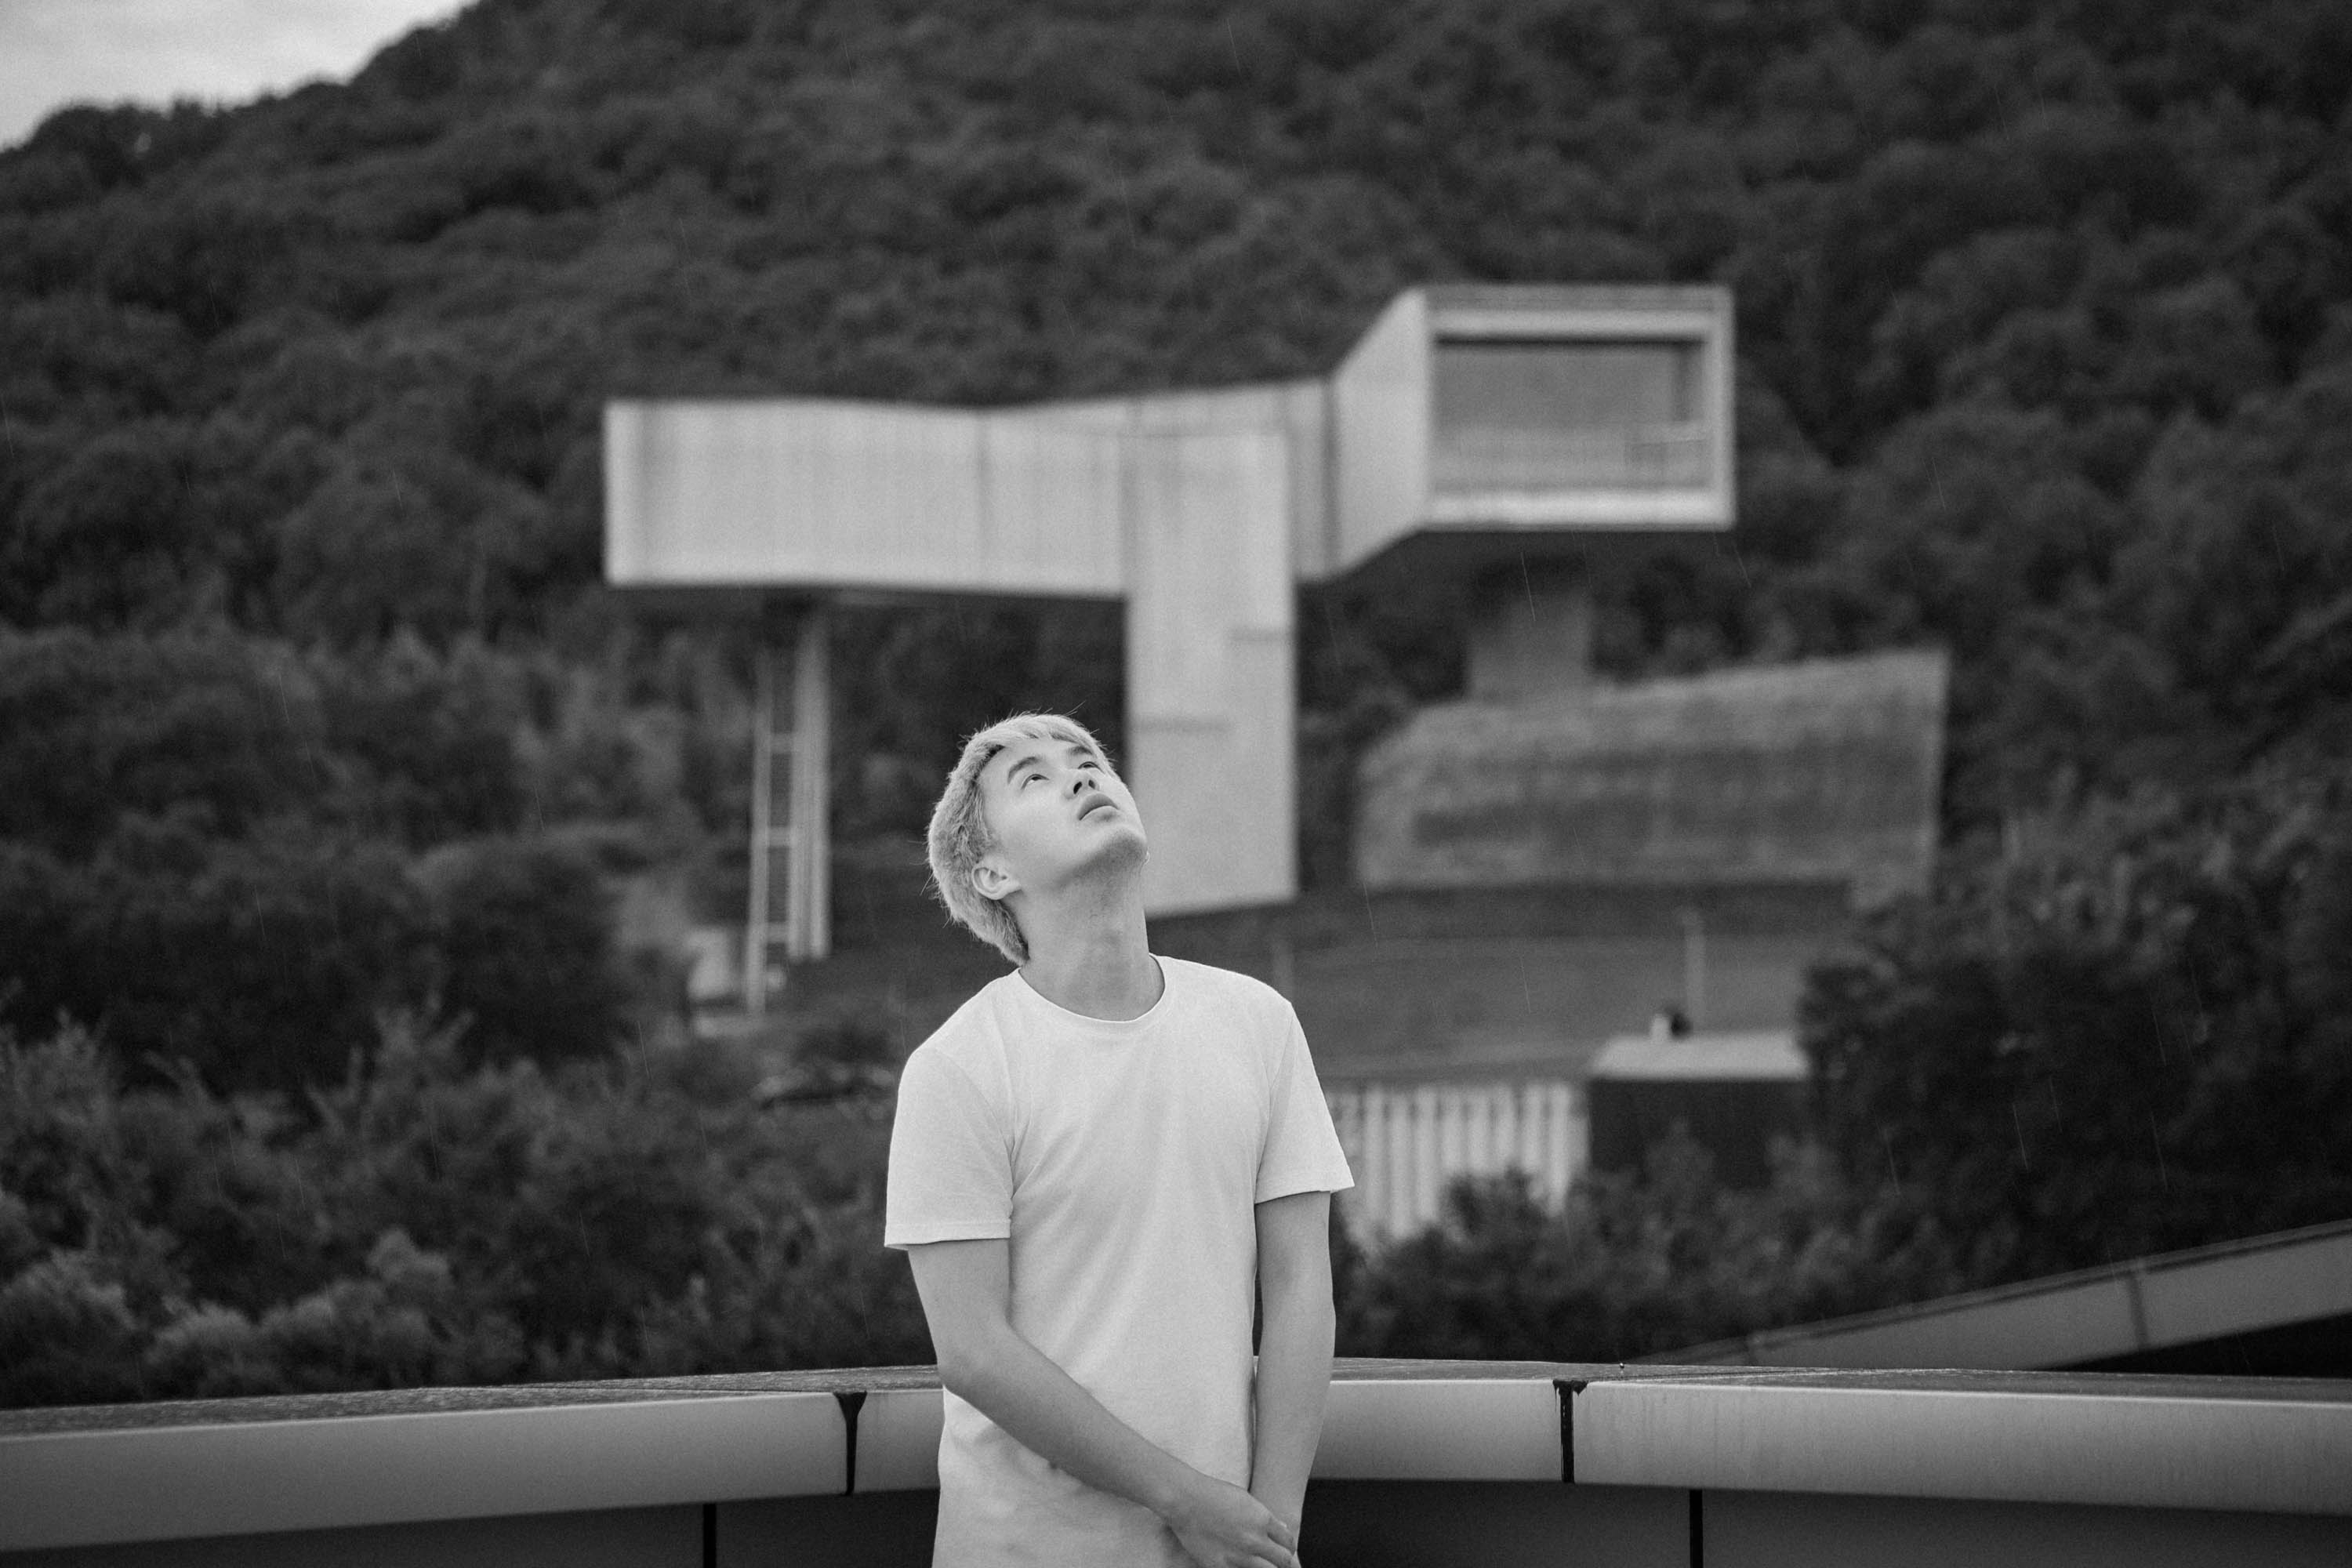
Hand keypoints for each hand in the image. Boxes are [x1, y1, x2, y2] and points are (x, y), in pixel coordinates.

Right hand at [1163, 1475, 1297, 1567]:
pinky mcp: (1221, 1567)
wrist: (1185, 1500)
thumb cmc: (1214, 1494)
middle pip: (1284, 1561)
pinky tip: (1241, 1565)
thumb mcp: (1245, 1499)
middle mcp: (1254, 1540)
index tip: (1285, 1549)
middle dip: (1284, 1561)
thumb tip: (1282, 1529)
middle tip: (1279, 1562)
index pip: (1288, 1541)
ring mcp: (1238, 1556)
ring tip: (1263, 1564)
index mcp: (1262, 1520)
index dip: (1289, 1546)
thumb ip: (1265, 1517)